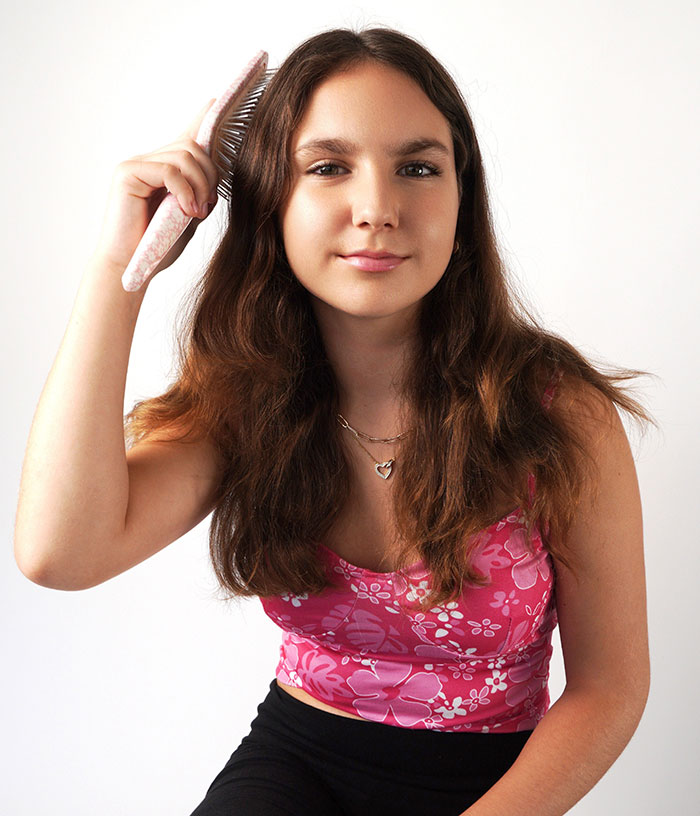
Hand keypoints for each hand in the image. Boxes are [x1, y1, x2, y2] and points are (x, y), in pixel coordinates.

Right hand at [92, 98, 219, 280]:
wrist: (132, 268)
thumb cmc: (158, 247)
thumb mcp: (190, 215)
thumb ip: (202, 191)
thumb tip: (219, 170)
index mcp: (164, 169)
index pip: (186, 136)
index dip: (203, 117)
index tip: (217, 101)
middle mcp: (149, 160)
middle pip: (193, 146)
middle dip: (211, 174)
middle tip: (209, 204)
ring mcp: (136, 164)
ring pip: (184, 156)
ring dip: (200, 185)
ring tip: (197, 212)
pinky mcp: (127, 173)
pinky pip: (169, 170)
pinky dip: (185, 191)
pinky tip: (186, 211)